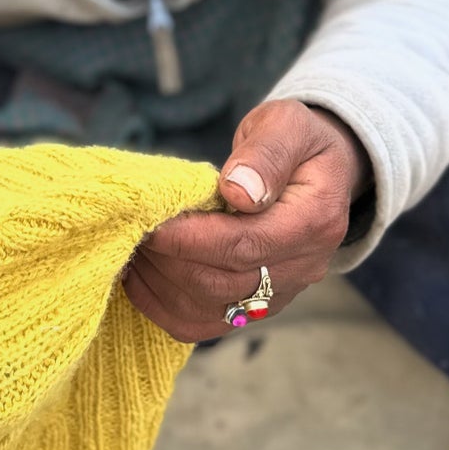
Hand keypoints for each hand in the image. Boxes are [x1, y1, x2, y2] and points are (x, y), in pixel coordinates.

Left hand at [123, 100, 371, 342]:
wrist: (318, 170)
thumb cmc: (295, 141)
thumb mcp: (287, 125)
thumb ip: (265, 154)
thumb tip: (237, 193)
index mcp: (314, 221)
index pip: (244, 244)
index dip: (189, 238)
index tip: (150, 220)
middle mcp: (303, 267)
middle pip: (221, 282)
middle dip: (167, 258)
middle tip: (130, 228)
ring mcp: (280, 293)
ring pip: (208, 308)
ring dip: (160, 281)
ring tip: (131, 245)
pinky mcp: (256, 306)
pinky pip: (204, 323)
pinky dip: (163, 305)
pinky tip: (139, 274)